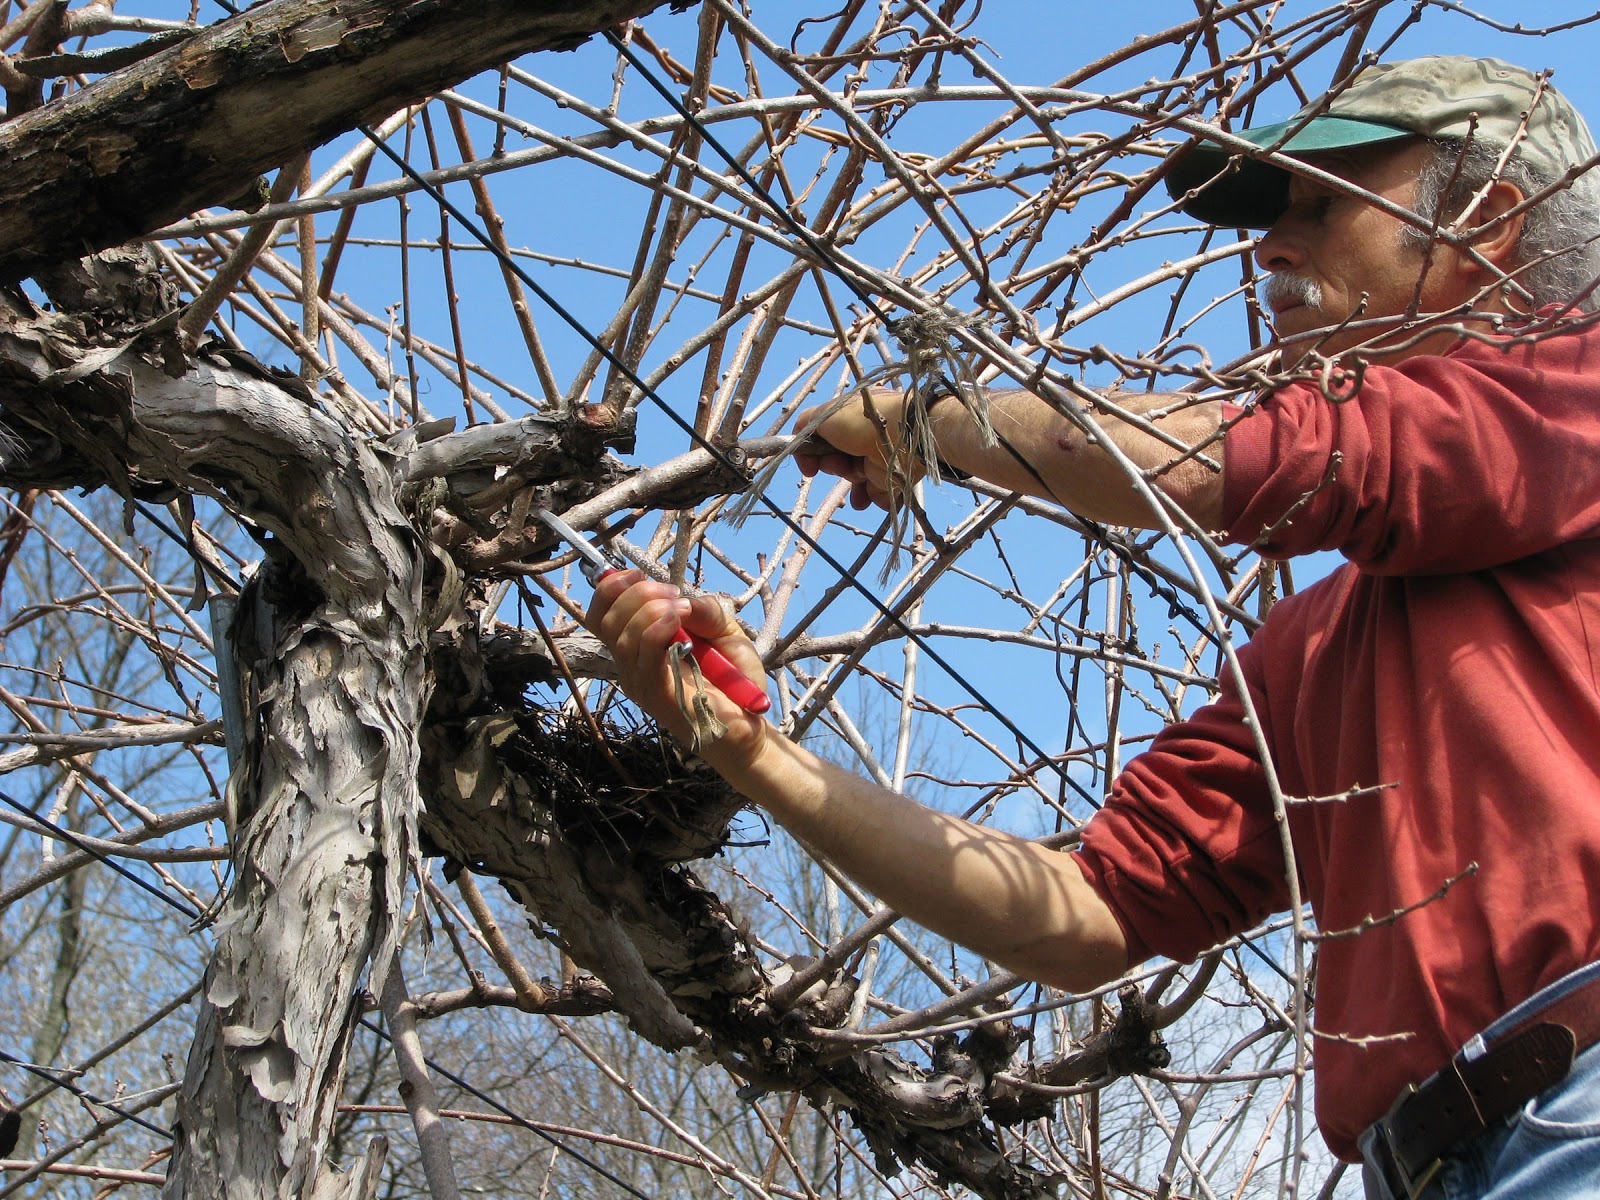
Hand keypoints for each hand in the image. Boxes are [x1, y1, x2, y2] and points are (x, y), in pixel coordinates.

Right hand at [587, 570, 770, 764]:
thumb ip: (704, 610)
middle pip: (605, 621)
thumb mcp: (725, 631)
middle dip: (636, 594)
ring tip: (681, 608)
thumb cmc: (733, 680)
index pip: (600, 615)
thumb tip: (681, 597)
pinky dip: (657, 628)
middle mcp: (631, 665)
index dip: (611, 588)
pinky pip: (643, 655)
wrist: (748, 724)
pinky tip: (677, 619)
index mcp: (638, 648)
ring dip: (650, 608)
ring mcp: (640, 682)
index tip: (641, 575)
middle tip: (673, 594)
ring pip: (621, 636)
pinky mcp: (656, 694)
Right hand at [793, 389, 917, 510]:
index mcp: (852, 419)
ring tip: (858, 476)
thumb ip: (805, 425)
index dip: (814, 453)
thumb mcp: (825, 414)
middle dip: (834, 465)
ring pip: (854, 479)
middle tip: (840, 463)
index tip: (809, 465)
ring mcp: (878, 459)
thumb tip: (798, 443)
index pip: (826, 439)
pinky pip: (873, 495)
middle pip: (838, 461)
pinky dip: (868, 496)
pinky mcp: (891, 479)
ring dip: (851, 482)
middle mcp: (865, 438)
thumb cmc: (862, 422)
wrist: (904, 438)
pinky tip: (865, 496)